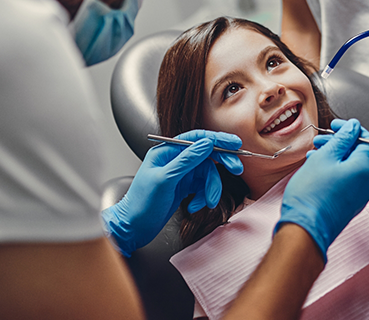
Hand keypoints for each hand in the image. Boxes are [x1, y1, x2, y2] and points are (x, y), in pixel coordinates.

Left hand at [102, 130, 242, 255]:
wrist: (132, 229)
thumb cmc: (140, 204)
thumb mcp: (164, 180)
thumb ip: (186, 160)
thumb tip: (206, 143)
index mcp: (167, 151)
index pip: (196, 139)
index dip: (217, 139)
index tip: (234, 143)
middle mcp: (175, 160)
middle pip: (205, 155)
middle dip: (221, 163)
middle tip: (236, 169)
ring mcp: (180, 174)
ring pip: (206, 174)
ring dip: (211, 188)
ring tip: (209, 202)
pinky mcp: (184, 188)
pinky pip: (202, 187)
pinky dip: (203, 197)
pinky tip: (194, 207)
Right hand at [275, 119, 368, 261]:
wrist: (304, 228)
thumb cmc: (312, 194)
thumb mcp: (325, 157)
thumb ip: (342, 139)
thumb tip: (354, 127)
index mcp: (364, 169)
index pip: (368, 140)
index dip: (352, 129)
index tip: (336, 125)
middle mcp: (366, 184)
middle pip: (359, 153)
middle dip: (340, 142)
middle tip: (322, 140)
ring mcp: (359, 196)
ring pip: (351, 166)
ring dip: (335, 156)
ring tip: (315, 154)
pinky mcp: (349, 204)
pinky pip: (347, 180)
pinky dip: (334, 170)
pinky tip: (317, 168)